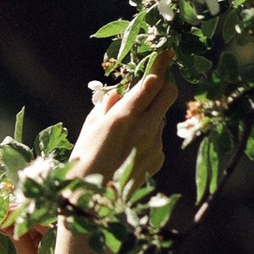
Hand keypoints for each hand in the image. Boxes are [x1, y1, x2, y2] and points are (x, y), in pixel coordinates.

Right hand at [69, 58, 175, 192]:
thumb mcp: (91, 125)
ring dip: (150, 115)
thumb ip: (110, 104)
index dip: (160, 66)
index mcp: (124, 118)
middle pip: (169, 94)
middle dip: (163, 85)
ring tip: (127, 132)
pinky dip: (148, 135)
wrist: (93, 200)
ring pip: (161, 116)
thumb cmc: (85, 158)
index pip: (151, 84)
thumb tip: (123, 91)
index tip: (167, 53)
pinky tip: (129, 150)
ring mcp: (155, 145)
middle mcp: (145, 130)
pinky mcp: (158, 158)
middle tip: (151, 87)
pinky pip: (157, 137)